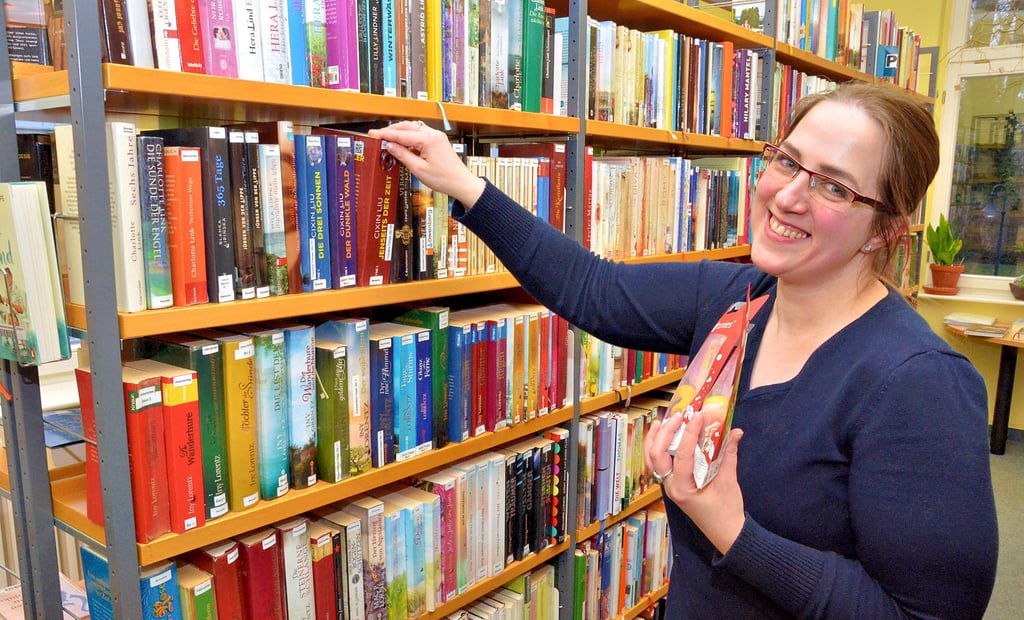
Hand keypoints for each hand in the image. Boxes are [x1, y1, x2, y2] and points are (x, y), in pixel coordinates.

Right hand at [368, 121, 486, 206]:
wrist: (462, 183)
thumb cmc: (444, 179)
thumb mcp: (418, 169)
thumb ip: (403, 155)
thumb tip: (390, 146)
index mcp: (428, 139)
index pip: (401, 134)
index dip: (385, 134)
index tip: (373, 134)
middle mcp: (433, 134)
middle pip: (407, 126)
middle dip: (392, 130)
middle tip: (378, 135)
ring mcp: (436, 136)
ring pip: (414, 129)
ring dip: (401, 133)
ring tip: (388, 140)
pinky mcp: (438, 141)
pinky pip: (421, 134)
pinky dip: (410, 138)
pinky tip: (403, 145)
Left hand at [645, 411, 746, 554]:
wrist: (725, 532)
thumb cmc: (727, 510)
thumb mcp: (729, 481)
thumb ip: (729, 454)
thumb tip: (736, 431)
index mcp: (683, 488)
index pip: (682, 455)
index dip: (689, 433)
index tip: (697, 416)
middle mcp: (670, 486)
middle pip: (658, 454)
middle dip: (667, 432)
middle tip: (680, 416)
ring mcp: (668, 486)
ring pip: (652, 460)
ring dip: (655, 439)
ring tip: (662, 422)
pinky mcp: (671, 484)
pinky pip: (658, 465)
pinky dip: (658, 449)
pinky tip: (663, 437)